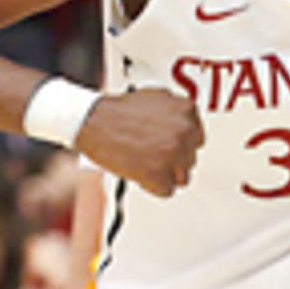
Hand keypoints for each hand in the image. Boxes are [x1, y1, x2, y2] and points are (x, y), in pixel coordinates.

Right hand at [78, 88, 204, 197]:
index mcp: (187, 111)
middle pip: (190, 160)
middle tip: (150, 153)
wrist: (93, 121)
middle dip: (172, 160)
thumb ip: (176, 112)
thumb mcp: (156, 98)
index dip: (179, 145)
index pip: (197, 140)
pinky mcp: (160, 175)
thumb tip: (188, 125)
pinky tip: (139, 171)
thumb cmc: (118, 112)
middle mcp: (185, 132)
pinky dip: (152, 186)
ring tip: (143, 161)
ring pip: (181, 178)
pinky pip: (166, 191)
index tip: (165, 145)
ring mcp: (174, 155)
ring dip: (164, 174)